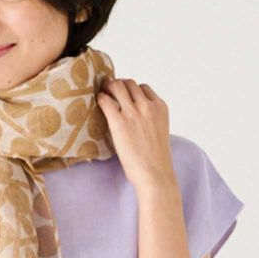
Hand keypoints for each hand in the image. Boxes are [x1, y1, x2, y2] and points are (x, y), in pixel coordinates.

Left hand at [97, 78, 177, 192]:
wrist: (155, 174)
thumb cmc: (156, 159)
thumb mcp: (159, 131)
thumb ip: (150, 119)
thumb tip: (135, 116)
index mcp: (160, 107)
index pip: (143, 88)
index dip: (131, 90)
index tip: (123, 94)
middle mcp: (148, 106)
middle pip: (130, 83)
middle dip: (118, 85)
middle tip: (109, 89)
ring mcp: (134, 112)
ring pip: (118, 86)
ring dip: (108, 87)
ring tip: (102, 92)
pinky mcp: (119, 121)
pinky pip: (106, 100)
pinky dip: (101, 98)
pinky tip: (98, 102)